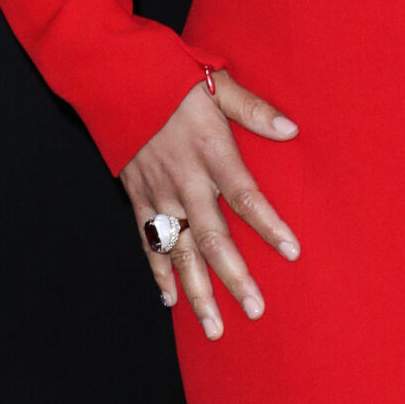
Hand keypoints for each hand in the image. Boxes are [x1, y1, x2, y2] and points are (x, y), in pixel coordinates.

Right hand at [120, 70, 300, 338]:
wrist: (112, 77)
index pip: (245, 195)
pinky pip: (149, 242)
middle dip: (234, 277)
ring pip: (179, 251)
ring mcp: (157, 192)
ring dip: (197, 290)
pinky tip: (172, 300)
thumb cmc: (170, 78)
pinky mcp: (136, 196)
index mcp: (210, 150)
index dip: (268, 225)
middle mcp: (184, 179)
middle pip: (213, 237)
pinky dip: (159, 272)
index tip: (292, 252)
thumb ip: (254, 110)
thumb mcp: (217, 83)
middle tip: (255, 310)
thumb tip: (291, 130)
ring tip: (215, 326)